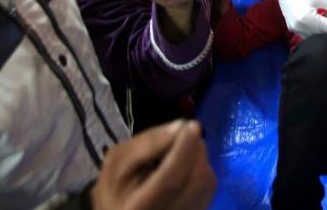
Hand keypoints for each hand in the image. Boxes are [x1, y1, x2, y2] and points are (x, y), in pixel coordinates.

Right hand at [91, 120, 215, 209]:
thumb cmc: (117, 186)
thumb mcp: (119, 161)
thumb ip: (147, 143)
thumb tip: (181, 127)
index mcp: (138, 208)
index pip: (170, 180)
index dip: (183, 151)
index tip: (192, 125)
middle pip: (196, 181)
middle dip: (194, 150)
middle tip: (183, 134)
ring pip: (206, 183)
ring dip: (199, 157)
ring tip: (178, 153)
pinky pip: (209, 188)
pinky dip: (201, 169)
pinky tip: (185, 167)